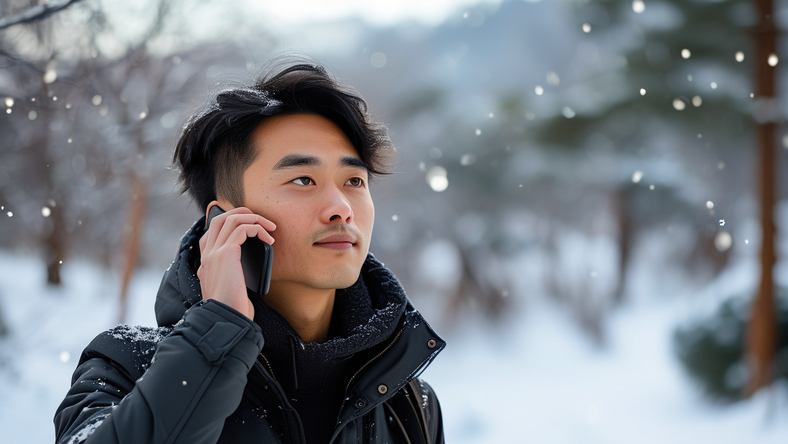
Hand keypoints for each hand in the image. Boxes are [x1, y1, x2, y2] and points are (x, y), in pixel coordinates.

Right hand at [197, 205, 275, 319]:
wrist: (226, 320)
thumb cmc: (233, 310)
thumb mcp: (232, 289)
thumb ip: (236, 275)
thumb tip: (250, 268)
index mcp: (206, 264)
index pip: (210, 233)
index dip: (228, 224)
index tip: (248, 228)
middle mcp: (207, 255)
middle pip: (218, 219)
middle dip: (241, 213)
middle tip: (260, 219)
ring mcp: (214, 253)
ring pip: (230, 219)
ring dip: (254, 219)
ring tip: (270, 228)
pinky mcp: (225, 254)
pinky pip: (242, 228)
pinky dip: (257, 228)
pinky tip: (268, 240)